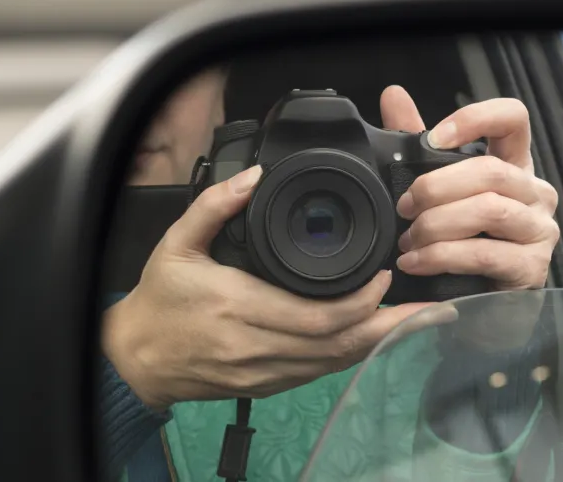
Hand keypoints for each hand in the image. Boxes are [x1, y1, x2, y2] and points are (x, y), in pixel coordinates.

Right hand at [102, 166, 440, 410]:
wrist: (136, 358)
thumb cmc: (159, 301)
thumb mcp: (176, 244)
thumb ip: (214, 206)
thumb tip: (252, 177)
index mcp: (237, 307)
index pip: (318, 314)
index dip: (362, 301)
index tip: (385, 275)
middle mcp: (256, 346)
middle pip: (339, 343)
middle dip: (388, 325)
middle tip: (426, 304)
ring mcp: (264, 371)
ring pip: (335, 363)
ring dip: (378, 343)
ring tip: (415, 321)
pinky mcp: (266, 384)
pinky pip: (320, 373)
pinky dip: (352, 355)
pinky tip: (374, 338)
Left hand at [379, 86, 559, 350]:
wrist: (473, 313)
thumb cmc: (459, 246)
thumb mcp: (437, 193)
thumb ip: (417, 147)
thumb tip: (393, 95)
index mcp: (514, 166)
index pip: (514, 118)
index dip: (475, 118)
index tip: (434, 137)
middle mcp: (536, 194)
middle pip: (491, 170)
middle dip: (436, 187)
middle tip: (403, 208)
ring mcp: (540, 232)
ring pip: (489, 209)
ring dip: (437, 224)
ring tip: (408, 240)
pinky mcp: (533, 270)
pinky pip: (486, 252)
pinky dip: (442, 256)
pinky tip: (416, 262)